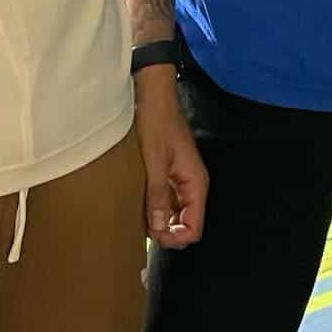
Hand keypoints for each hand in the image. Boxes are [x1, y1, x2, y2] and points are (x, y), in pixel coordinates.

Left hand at [134, 66, 207, 248]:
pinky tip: (138, 204)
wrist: (152, 94)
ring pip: (174, 214)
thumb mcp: (154, 160)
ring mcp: (179, 178)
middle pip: (185, 223)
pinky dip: (154, 206)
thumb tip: (159, 230)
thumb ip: (158, 195)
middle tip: (142, 231)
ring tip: (137, 219)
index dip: (175, 238)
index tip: (154, 237)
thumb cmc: (156, 121)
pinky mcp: (168, 173)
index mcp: (195, 182)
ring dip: (159, 220)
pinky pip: (165, 200)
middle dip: (166, 232)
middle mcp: (191, 184)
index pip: (194, 228)